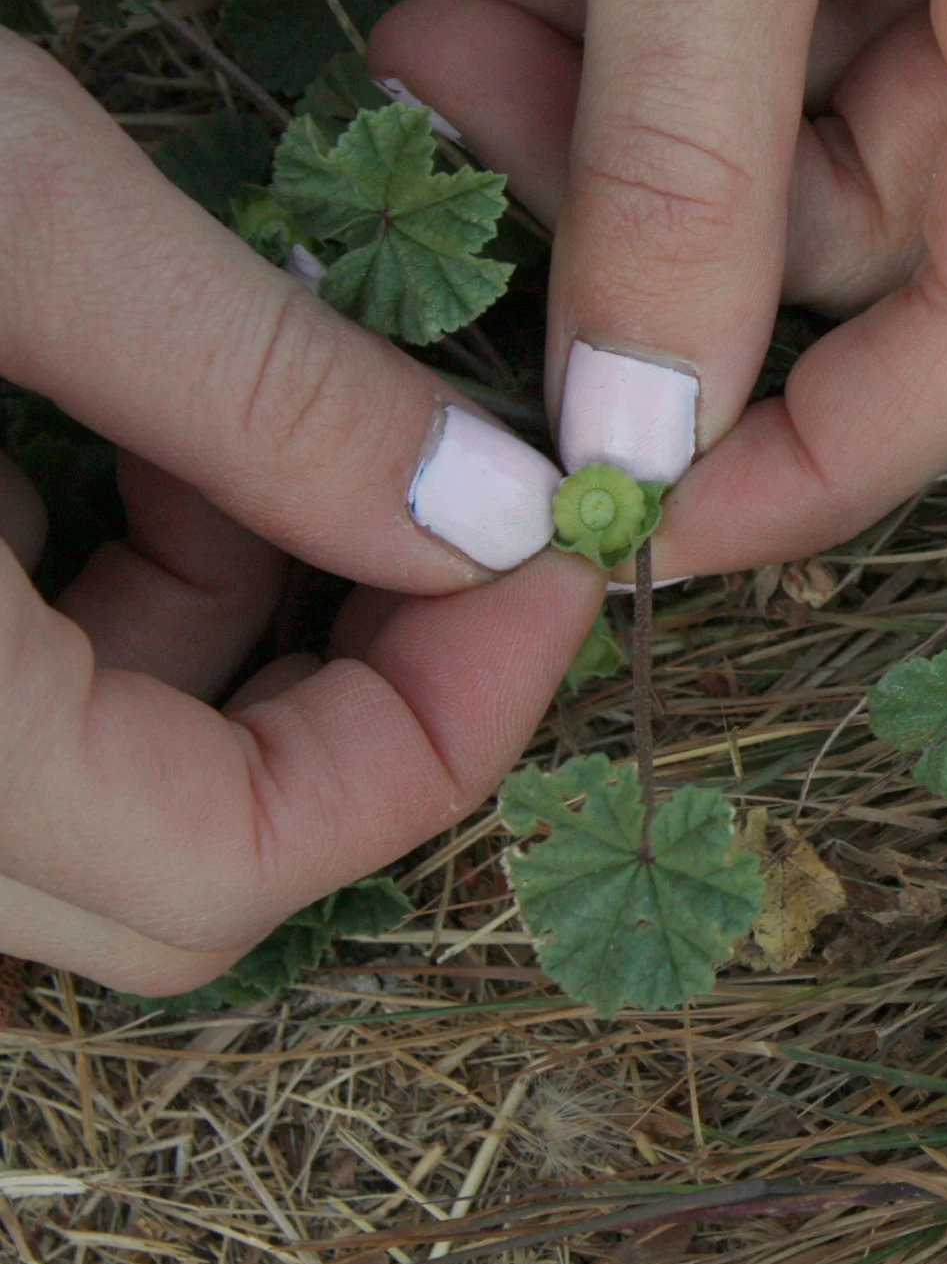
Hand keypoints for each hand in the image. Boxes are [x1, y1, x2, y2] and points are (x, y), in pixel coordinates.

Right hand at [0, 35, 601, 994]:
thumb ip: (259, 392)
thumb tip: (496, 514)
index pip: (219, 870)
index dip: (435, 735)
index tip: (551, 563)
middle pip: (160, 860)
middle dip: (357, 697)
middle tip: (462, 513)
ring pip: (78, 790)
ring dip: (232, 639)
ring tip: (282, 441)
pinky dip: (101, 596)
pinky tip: (135, 436)